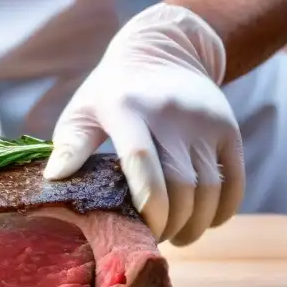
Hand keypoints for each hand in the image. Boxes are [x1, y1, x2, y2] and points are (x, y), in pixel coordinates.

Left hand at [43, 3, 244, 245]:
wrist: (164, 49)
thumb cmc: (113, 91)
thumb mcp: (83, 109)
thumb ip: (69, 144)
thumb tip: (53, 179)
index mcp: (127, 108)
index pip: (141, 161)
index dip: (145, 204)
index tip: (139, 229)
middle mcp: (170, 113)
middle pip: (179, 184)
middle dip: (169, 223)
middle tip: (154, 238)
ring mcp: (203, 120)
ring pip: (209, 188)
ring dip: (196, 224)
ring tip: (178, 235)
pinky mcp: (227, 128)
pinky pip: (234, 180)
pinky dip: (223, 210)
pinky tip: (206, 221)